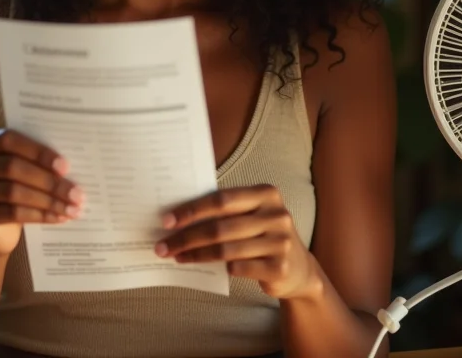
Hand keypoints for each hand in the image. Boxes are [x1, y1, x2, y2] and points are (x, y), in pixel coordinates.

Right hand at [0, 128, 84, 256]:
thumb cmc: (9, 187)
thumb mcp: (14, 168)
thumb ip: (30, 158)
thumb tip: (66, 162)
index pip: (7, 140)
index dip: (38, 151)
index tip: (65, 165)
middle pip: (12, 167)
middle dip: (49, 180)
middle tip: (77, 192)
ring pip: (14, 192)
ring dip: (48, 200)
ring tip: (72, 207)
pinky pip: (12, 213)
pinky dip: (39, 215)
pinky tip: (58, 217)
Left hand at [155, 185, 317, 299]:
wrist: (298, 268)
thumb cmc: (262, 234)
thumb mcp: (251, 214)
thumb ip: (225, 210)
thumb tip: (179, 215)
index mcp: (266, 194)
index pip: (221, 199)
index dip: (192, 209)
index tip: (167, 220)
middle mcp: (276, 215)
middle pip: (220, 226)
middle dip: (187, 236)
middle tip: (163, 244)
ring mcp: (280, 242)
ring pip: (225, 249)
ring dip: (194, 254)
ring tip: (175, 256)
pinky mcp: (278, 268)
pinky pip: (238, 267)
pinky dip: (215, 267)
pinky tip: (199, 266)